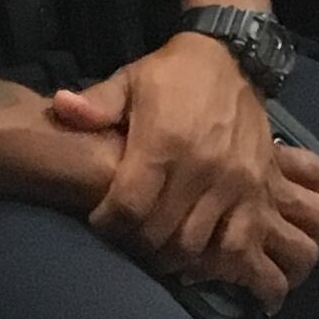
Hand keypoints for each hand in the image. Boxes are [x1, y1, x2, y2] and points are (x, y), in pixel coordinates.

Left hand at [51, 43, 318, 307]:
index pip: (129, 206)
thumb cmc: (173, 75)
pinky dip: (215, 259)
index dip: (108, 223)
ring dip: (171, 256)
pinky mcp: (258, 190)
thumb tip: (59, 106)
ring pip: (195, 245)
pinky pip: (237, 242)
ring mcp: (234, 183)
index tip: (100, 222)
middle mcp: (200, 167)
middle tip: (126, 238)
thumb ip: (96, 103)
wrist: (233, 59)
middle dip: (136, 244)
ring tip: (156, 248)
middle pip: (160, 233)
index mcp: (163, 141)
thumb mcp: (130, 80)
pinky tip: (196, 254)